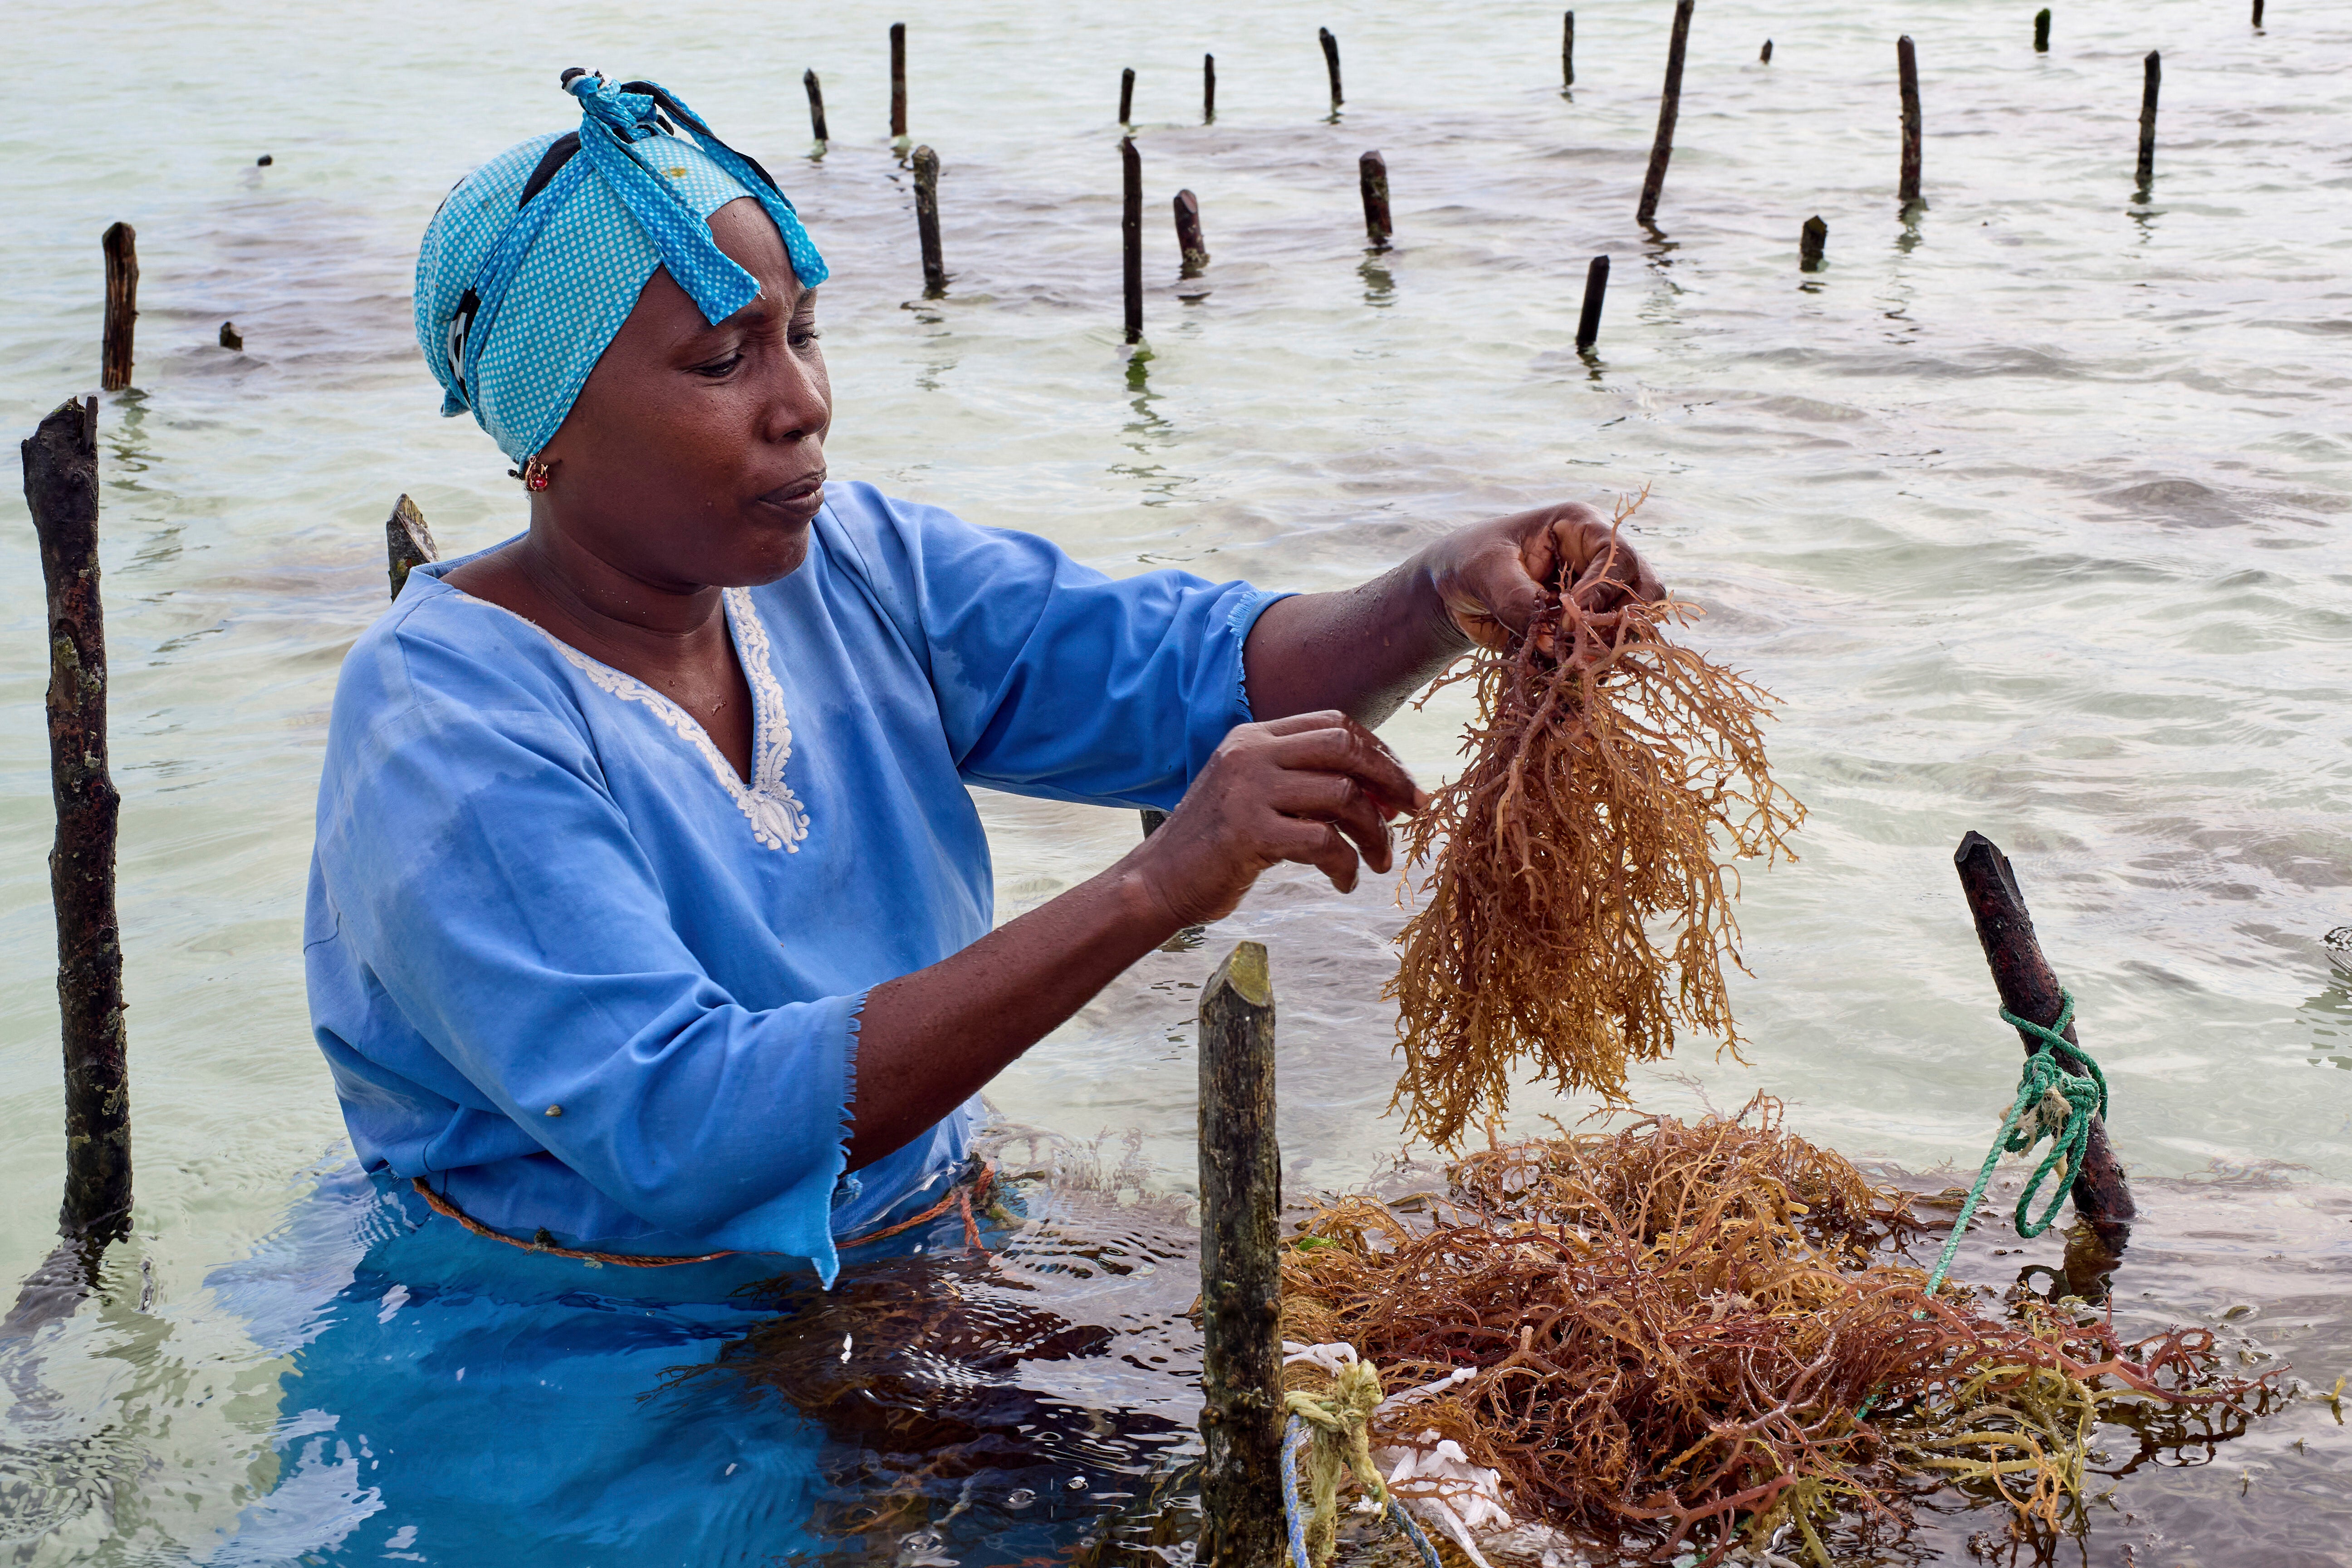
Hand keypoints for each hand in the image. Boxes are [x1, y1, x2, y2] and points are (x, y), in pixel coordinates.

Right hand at [1126, 712, 1425, 928]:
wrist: (1158, 883)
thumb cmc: (1216, 848)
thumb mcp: (1257, 799)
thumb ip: (1306, 786)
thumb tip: (1384, 794)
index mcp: (1253, 739)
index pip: (1333, 724)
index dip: (1377, 751)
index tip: (1400, 786)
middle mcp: (1250, 754)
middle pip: (1345, 747)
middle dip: (1391, 779)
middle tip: (1413, 812)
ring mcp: (1247, 791)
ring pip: (1343, 796)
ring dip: (1375, 833)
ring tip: (1379, 862)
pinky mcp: (1248, 833)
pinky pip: (1324, 842)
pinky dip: (1346, 866)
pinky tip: (1345, 883)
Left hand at [1419, 502, 1665, 652]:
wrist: (1454, 590)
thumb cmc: (1468, 562)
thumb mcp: (1485, 572)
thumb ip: (1517, 600)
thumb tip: (1553, 641)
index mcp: (1579, 526)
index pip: (1618, 556)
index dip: (1603, 591)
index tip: (1569, 621)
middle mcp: (1599, 558)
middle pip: (1644, 589)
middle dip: (1620, 622)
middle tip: (1583, 647)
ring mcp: (1598, 593)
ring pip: (1635, 623)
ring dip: (1610, 648)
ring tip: (1573, 664)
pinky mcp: (1588, 625)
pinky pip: (1610, 648)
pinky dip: (1594, 665)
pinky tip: (1565, 673)